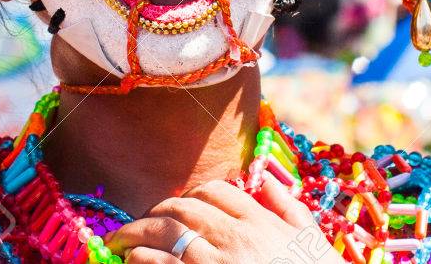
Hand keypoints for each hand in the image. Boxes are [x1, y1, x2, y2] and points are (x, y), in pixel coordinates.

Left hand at [105, 173, 344, 263]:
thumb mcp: (310, 240)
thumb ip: (286, 206)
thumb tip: (264, 177)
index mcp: (261, 224)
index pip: (217, 192)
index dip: (191, 195)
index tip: (177, 206)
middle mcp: (237, 239)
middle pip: (185, 208)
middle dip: (155, 211)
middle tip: (138, 222)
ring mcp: (217, 263)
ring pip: (167, 233)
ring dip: (137, 232)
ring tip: (120, 240)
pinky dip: (142, 258)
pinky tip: (132, 259)